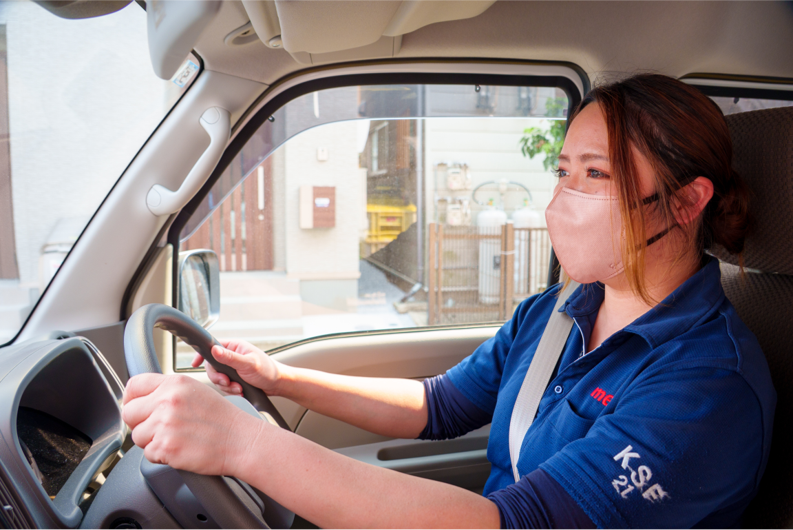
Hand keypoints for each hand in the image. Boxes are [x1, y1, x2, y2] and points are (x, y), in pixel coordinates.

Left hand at [122, 373, 261, 475]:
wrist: (241, 440)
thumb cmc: (222, 418)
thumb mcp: (196, 391)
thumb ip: (168, 391)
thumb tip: (142, 400)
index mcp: (174, 383)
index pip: (134, 385)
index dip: (131, 399)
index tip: (136, 408)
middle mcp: (167, 400)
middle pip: (129, 413)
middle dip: (140, 423)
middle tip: (158, 428)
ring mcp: (165, 424)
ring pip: (137, 436)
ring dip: (151, 441)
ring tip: (176, 438)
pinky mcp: (165, 447)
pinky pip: (148, 454)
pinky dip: (161, 455)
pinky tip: (180, 448)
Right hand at [191, 339, 282, 394]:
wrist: (278, 384)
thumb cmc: (267, 370)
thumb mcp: (248, 364)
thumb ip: (230, 358)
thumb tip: (214, 350)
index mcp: (234, 346)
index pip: (212, 346)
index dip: (202, 355)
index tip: (195, 363)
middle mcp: (232, 356)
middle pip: (212, 366)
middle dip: (219, 377)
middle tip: (227, 382)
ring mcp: (233, 368)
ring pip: (218, 378)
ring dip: (227, 386)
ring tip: (239, 388)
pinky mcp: (235, 378)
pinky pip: (225, 385)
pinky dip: (231, 390)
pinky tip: (241, 391)